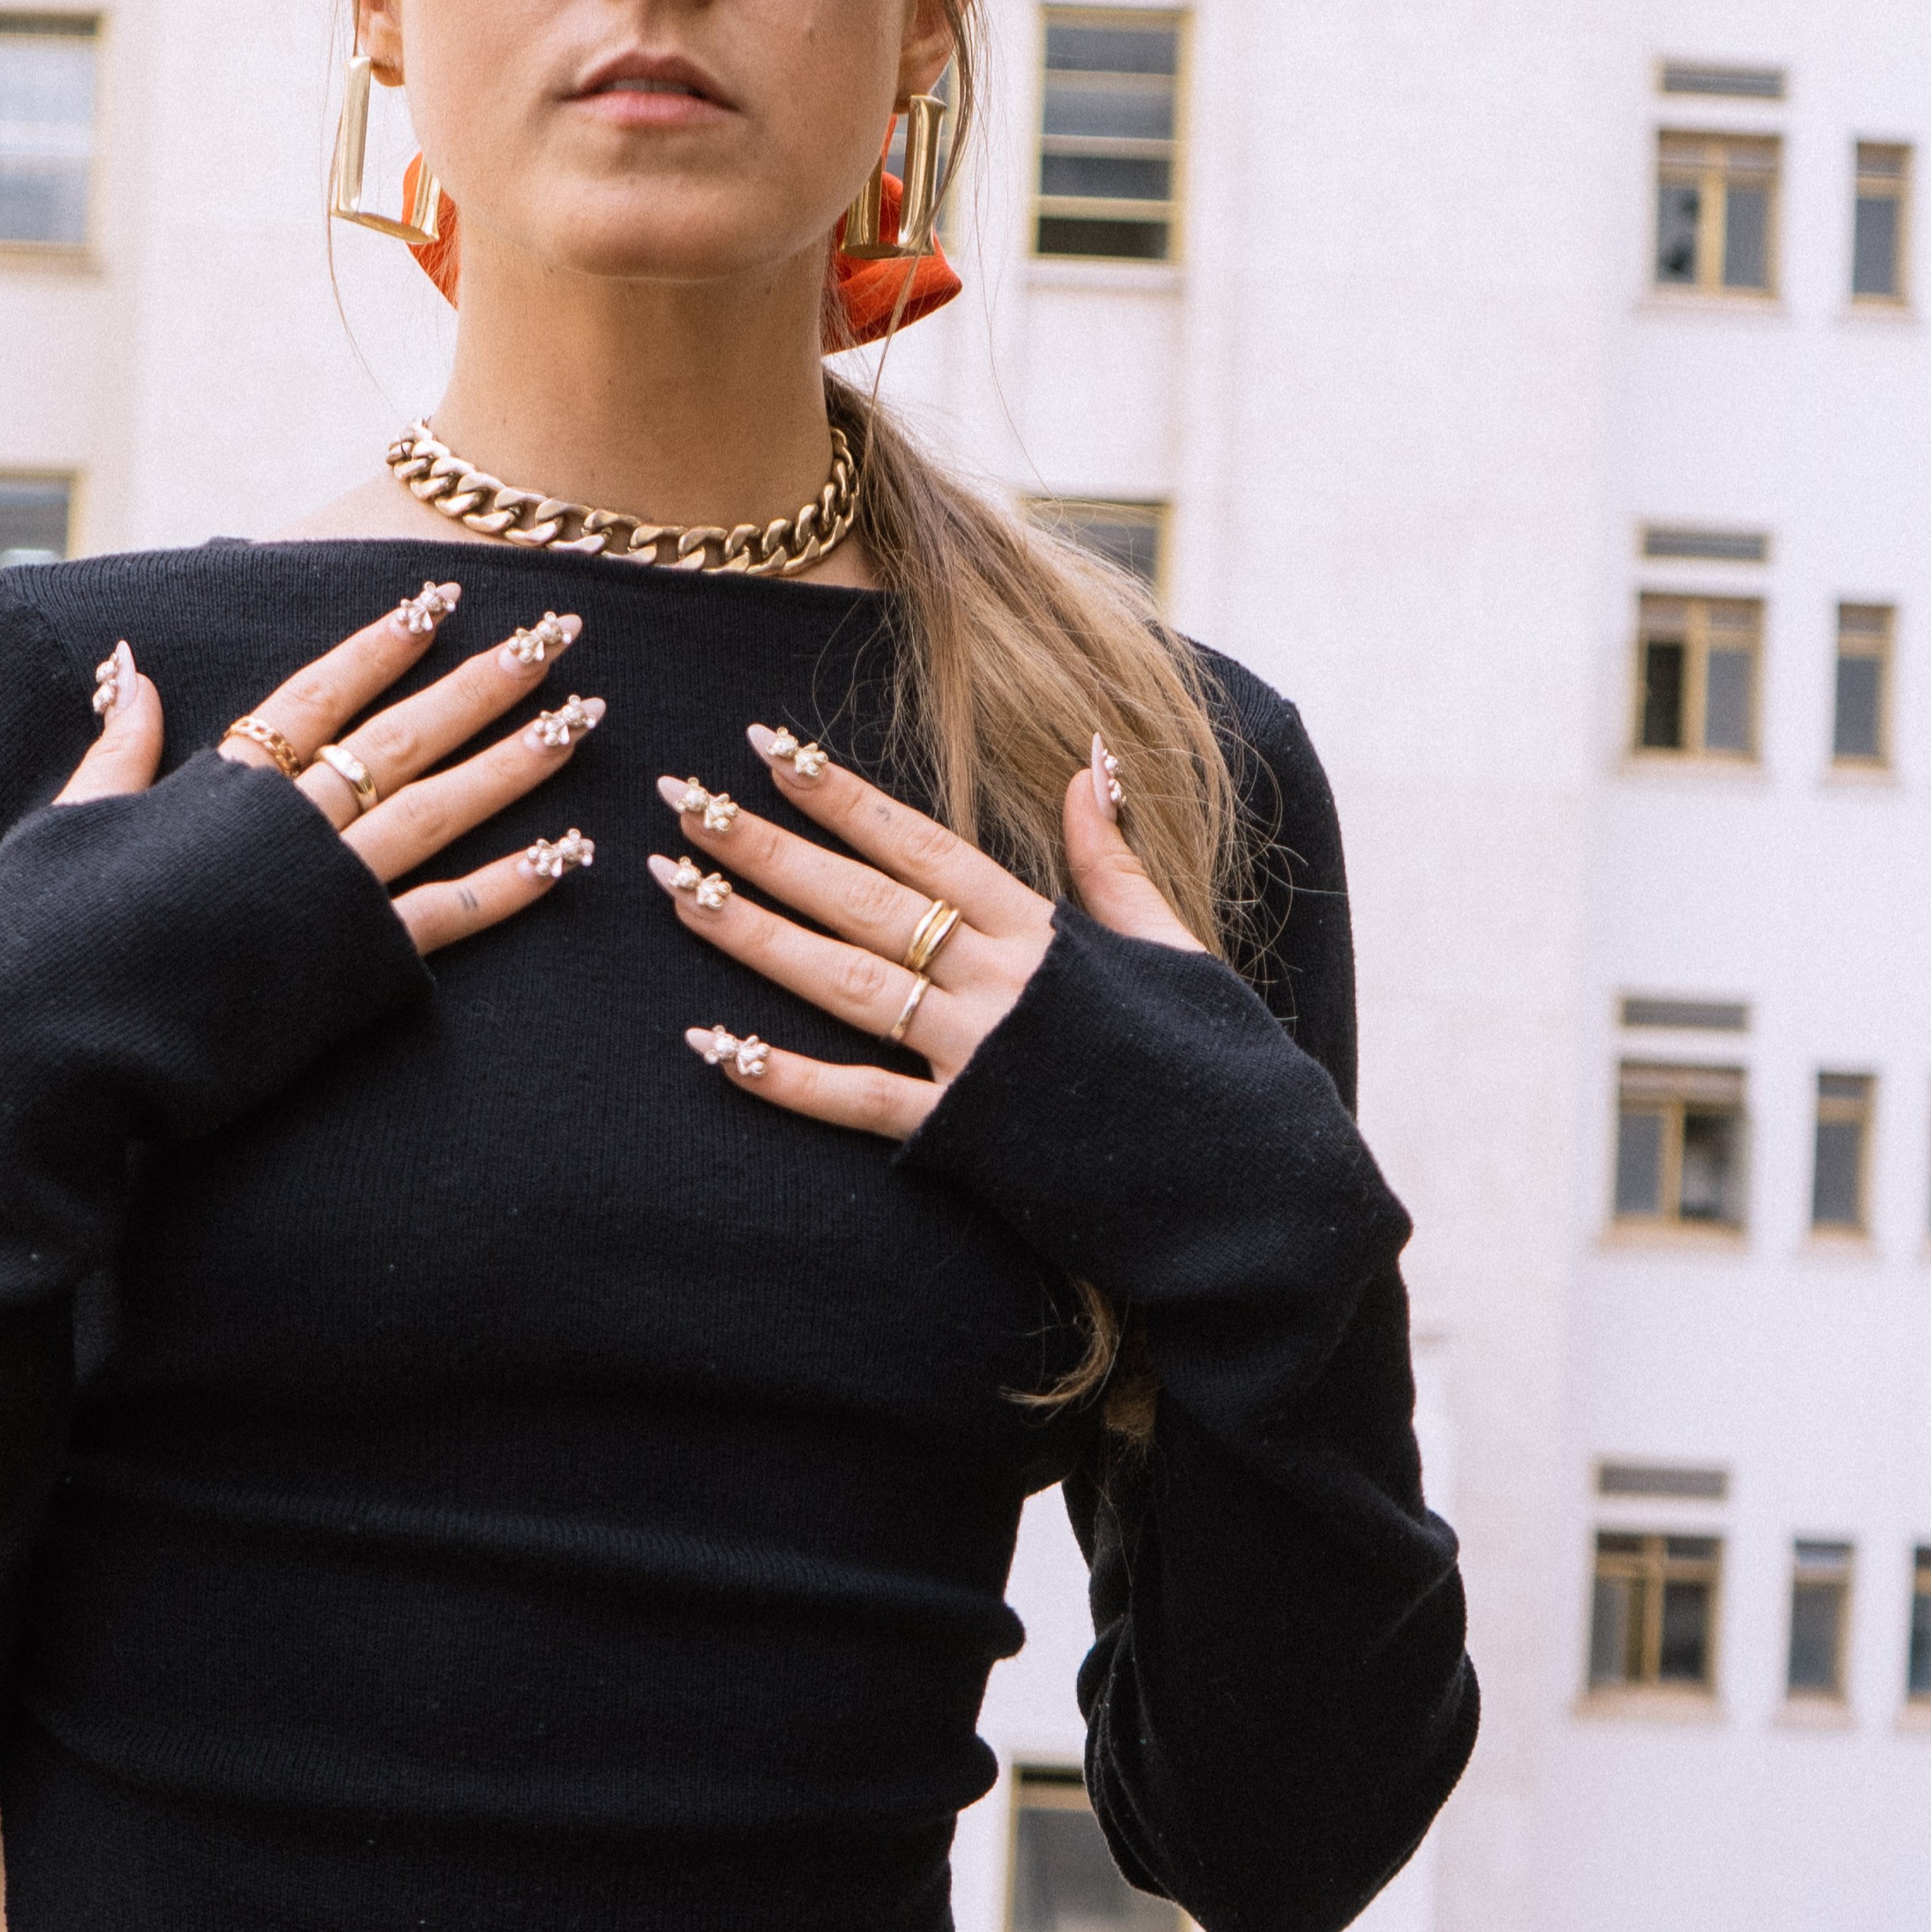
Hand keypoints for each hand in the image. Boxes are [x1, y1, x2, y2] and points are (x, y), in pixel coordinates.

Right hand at [52, 586, 604, 954]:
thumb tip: (133, 665)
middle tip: (557, 635)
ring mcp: (326, 893)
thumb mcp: (72, 821)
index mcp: (222, 786)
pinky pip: (447, 916)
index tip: (437, 597)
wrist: (50, 1045)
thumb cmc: (39, 940)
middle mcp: (288, 824)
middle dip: (482, 683)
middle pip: (402, 736)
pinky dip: (511, 886)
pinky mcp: (347, 966)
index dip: (380, 644)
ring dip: (516, 763)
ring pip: (440, 810)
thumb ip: (121, 748)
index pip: (317, 694)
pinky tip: (569, 855)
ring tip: (584, 720)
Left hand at [648, 725, 1201, 1138]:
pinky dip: (786, 1078)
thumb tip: (1091, 762)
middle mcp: (1000, 983)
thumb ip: (1113, 861)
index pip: (922, 844)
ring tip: (680, 892)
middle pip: (863, 901)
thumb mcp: (1173, 945)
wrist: (1250, 1184)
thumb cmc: (1217, 1065)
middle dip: (766, 848)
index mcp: (1044, 932)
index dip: (843, 795)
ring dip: (756, 937)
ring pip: (846, 984)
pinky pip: (861, 1101)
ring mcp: (978, 1059)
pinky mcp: (968, 1136)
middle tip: (681, 802)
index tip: (772, 747)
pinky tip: (715, 1048)